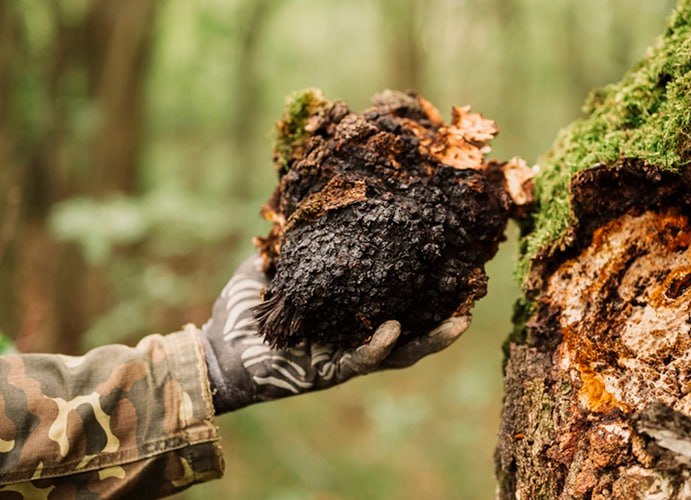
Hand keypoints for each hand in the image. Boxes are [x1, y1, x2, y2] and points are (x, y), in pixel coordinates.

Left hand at [200, 254, 469, 413]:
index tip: (450, 257)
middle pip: (413, 325)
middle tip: (472, 291)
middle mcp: (357, 333)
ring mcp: (348, 354)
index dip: (424, 282)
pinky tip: (394, 327)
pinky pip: (364, 359)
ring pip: (402, 350)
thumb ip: (295, 240)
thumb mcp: (275, 265)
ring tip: (459, 319)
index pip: (396, 295)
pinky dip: (380, 345)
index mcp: (351, 308)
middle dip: (445, 312)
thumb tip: (308, 199)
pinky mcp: (332, 372)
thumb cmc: (245, 309)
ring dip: (432, 338)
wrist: (218, 350)